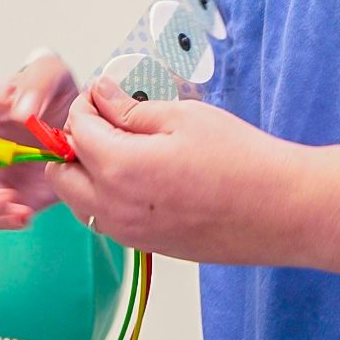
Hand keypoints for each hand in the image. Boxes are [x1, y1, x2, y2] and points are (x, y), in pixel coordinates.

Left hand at [47, 77, 304, 262]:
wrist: (277, 209)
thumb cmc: (239, 159)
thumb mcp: (183, 116)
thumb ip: (132, 109)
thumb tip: (101, 96)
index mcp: (119, 169)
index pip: (76, 131)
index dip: (85, 104)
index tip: (102, 92)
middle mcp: (113, 209)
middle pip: (62, 175)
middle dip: (74, 141)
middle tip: (106, 117)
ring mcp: (128, 234)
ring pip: (79, 202)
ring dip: (86, 171)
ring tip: (124, 143)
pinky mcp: (146, 247)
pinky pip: (104, 220)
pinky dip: (105, 195)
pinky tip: (141, 172)